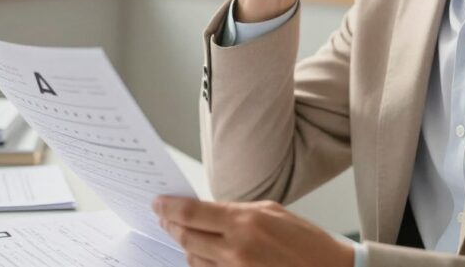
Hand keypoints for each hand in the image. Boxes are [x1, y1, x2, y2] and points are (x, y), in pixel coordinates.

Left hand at [153, 196, 354, 266]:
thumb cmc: (306, 241)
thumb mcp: (272, 211)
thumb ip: (236, 211)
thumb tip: (207, 210)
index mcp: (245, 222)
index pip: (191, 213)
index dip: (168, 208)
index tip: (158, 203)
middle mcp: (236, 249)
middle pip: (186, 237)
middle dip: (170, 226)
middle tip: (163, 218)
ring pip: (193, 259)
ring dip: (185, 246)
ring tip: (182, 234)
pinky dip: (200, 263)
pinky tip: (201, 254)